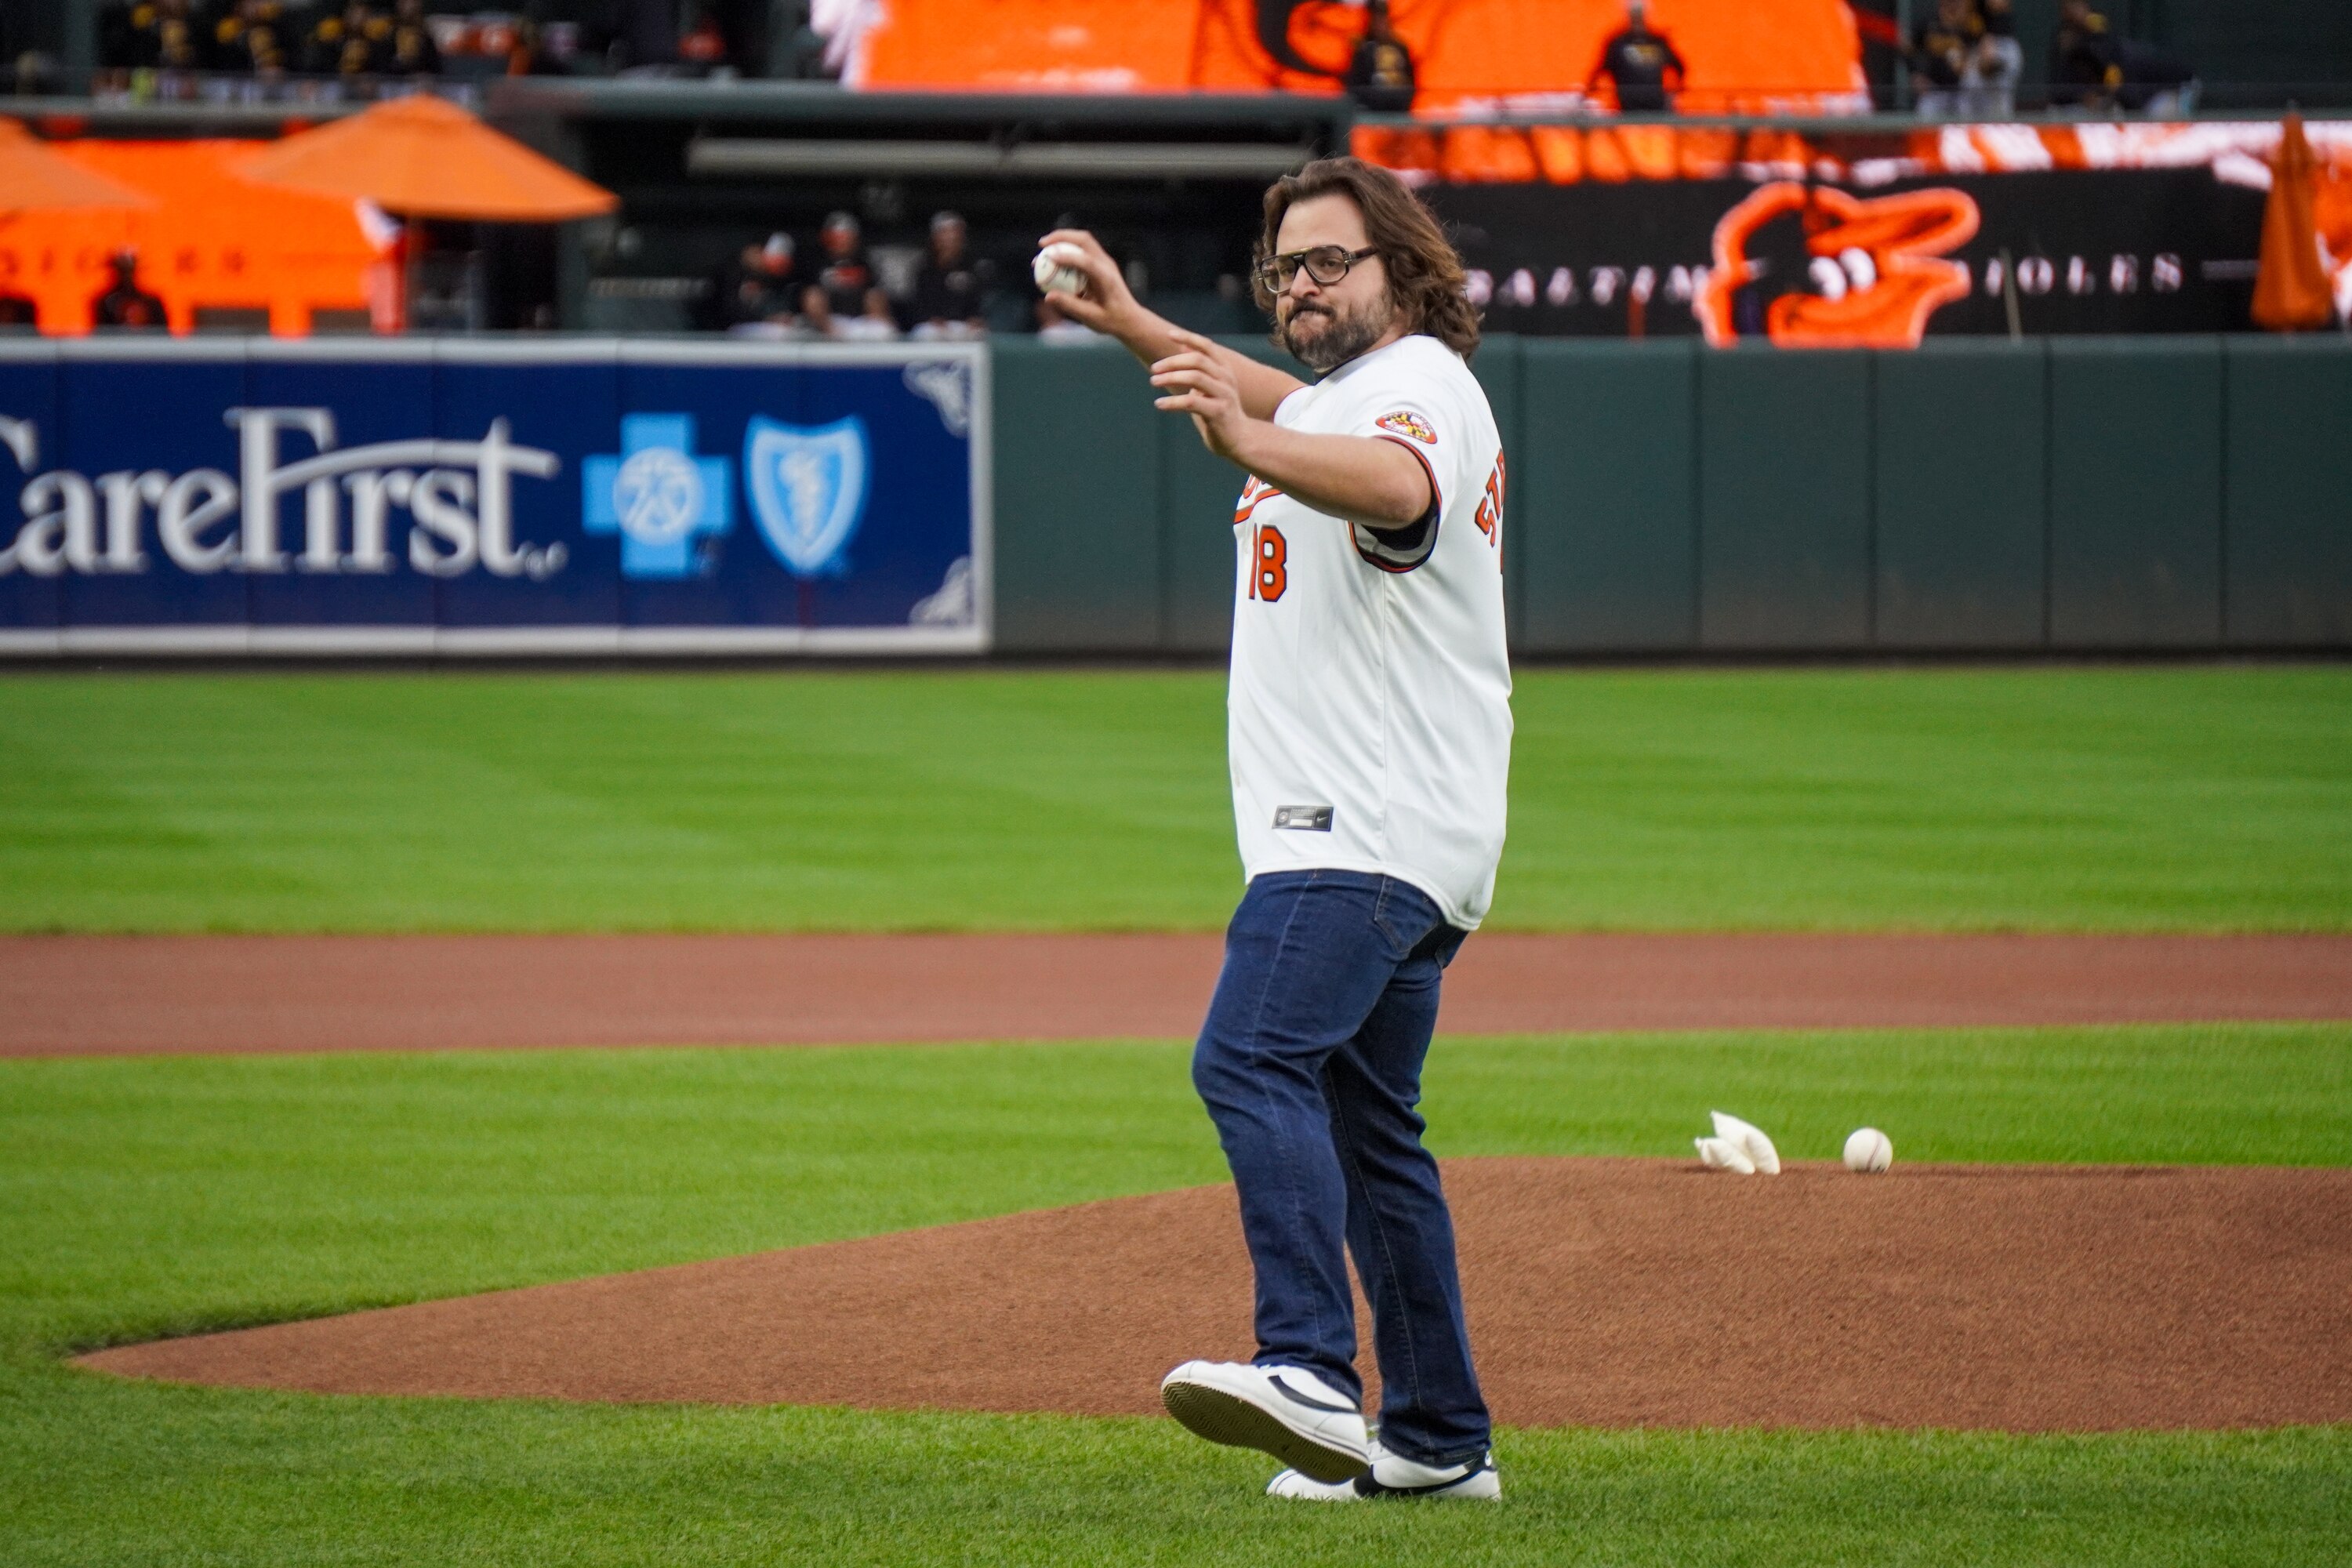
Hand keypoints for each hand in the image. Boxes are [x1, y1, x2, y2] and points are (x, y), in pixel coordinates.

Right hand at [1034, 228, 1138, 335]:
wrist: (1130, 318)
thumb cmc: (1112, 320)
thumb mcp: (1090, 318)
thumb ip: (1070, 305)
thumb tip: (1047, 296)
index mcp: (1106, 278)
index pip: (1086, 261)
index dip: (1067, 257)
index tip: (1049, 258)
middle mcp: (1106, 264)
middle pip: (1084, 239)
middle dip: (1061, 237)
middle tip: (1042, 244)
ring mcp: (1104, 261)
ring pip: (1082, 241)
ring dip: (1062, 240)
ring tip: (1043, 248)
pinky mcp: (1099, 263)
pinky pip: (1081, 250)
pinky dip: (1066, 249)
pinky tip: (1052, 258)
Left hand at [1150, 328, 1250, 460]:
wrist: (1238, 439)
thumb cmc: (1218, 411)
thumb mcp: (1210, 386)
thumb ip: (1198, 368)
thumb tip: (1182, 347)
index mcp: (1224, 369)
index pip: (1206, 346)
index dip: (1188, 337)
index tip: (1169, 335)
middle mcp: (1226, 379)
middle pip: (1197, 360)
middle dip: (1173, 362)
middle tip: (1154, 369)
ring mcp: (1224, 395)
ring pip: (1195, 378)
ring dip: (1171, 377)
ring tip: (1153, 382)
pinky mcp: (1218, 412)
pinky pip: (1191, 402)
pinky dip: (1172, 402)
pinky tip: (1159, 404)